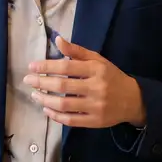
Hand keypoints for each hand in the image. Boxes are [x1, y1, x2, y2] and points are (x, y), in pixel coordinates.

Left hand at [23, 37, 145, 128]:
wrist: (133, 99)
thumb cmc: (111, 77)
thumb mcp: (98, 60)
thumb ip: (77, 51)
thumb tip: (57, 40)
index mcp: (96, 70)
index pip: (66, 67)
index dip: (47, 66)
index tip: (32, 66)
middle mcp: (96, 88)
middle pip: (62, 86)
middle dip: (41, 82)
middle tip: (28, 80)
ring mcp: (95, 106)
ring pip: (64, 104)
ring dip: (45, 100)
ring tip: (34, 95)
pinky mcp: (95, 121)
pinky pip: (71, 120)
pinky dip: (56, 116)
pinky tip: (46, 110)